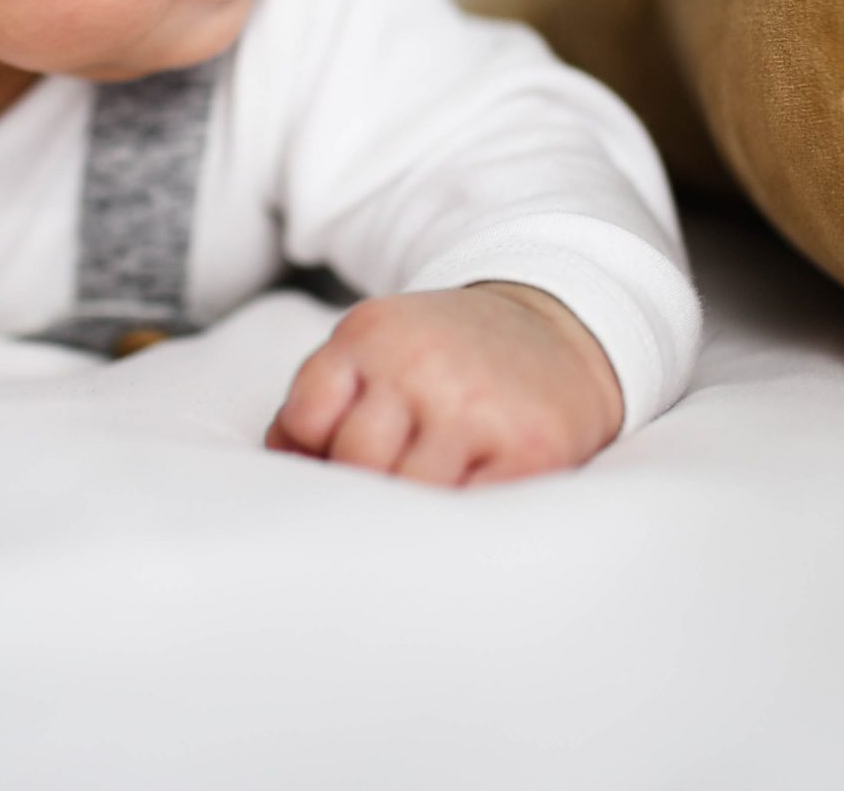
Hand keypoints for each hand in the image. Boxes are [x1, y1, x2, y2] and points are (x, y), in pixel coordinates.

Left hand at [263, 282, 623, 485]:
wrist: (559, 327)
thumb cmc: (453, 352)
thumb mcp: (380, 344)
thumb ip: (326, 395)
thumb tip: (284, 465)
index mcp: (372, 333)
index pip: (305, 419)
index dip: (315, 452)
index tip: (340, 458)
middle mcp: (421, 363)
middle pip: (354, 462)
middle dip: (366, 481)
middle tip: (392, 481)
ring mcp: (475, 407)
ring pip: (406, 494)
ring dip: (414, 505)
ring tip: (434, 487)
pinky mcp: (529, 451)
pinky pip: (468, 513)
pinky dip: (461, 516)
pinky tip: (469, 493)